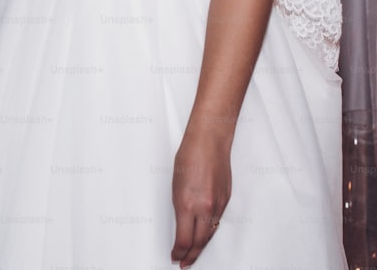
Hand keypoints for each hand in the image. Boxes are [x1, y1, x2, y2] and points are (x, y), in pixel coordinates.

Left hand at [171, 130, 231, 267]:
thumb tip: (182, 223)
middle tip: (183, 263)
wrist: (209, 142)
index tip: (174, 257)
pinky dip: (210, 232)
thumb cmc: (189, 157)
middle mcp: (204, 208)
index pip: (183, 239)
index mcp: (187, 204)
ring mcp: (217, 205)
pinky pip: (217, 222)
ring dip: (201, 247)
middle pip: (199, 242)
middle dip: (190, 256)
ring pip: (209, 234)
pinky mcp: (226, 201)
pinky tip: (204, 236)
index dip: (178, 252)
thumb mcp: (175, 186)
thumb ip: (180, 207)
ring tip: (193, 254)